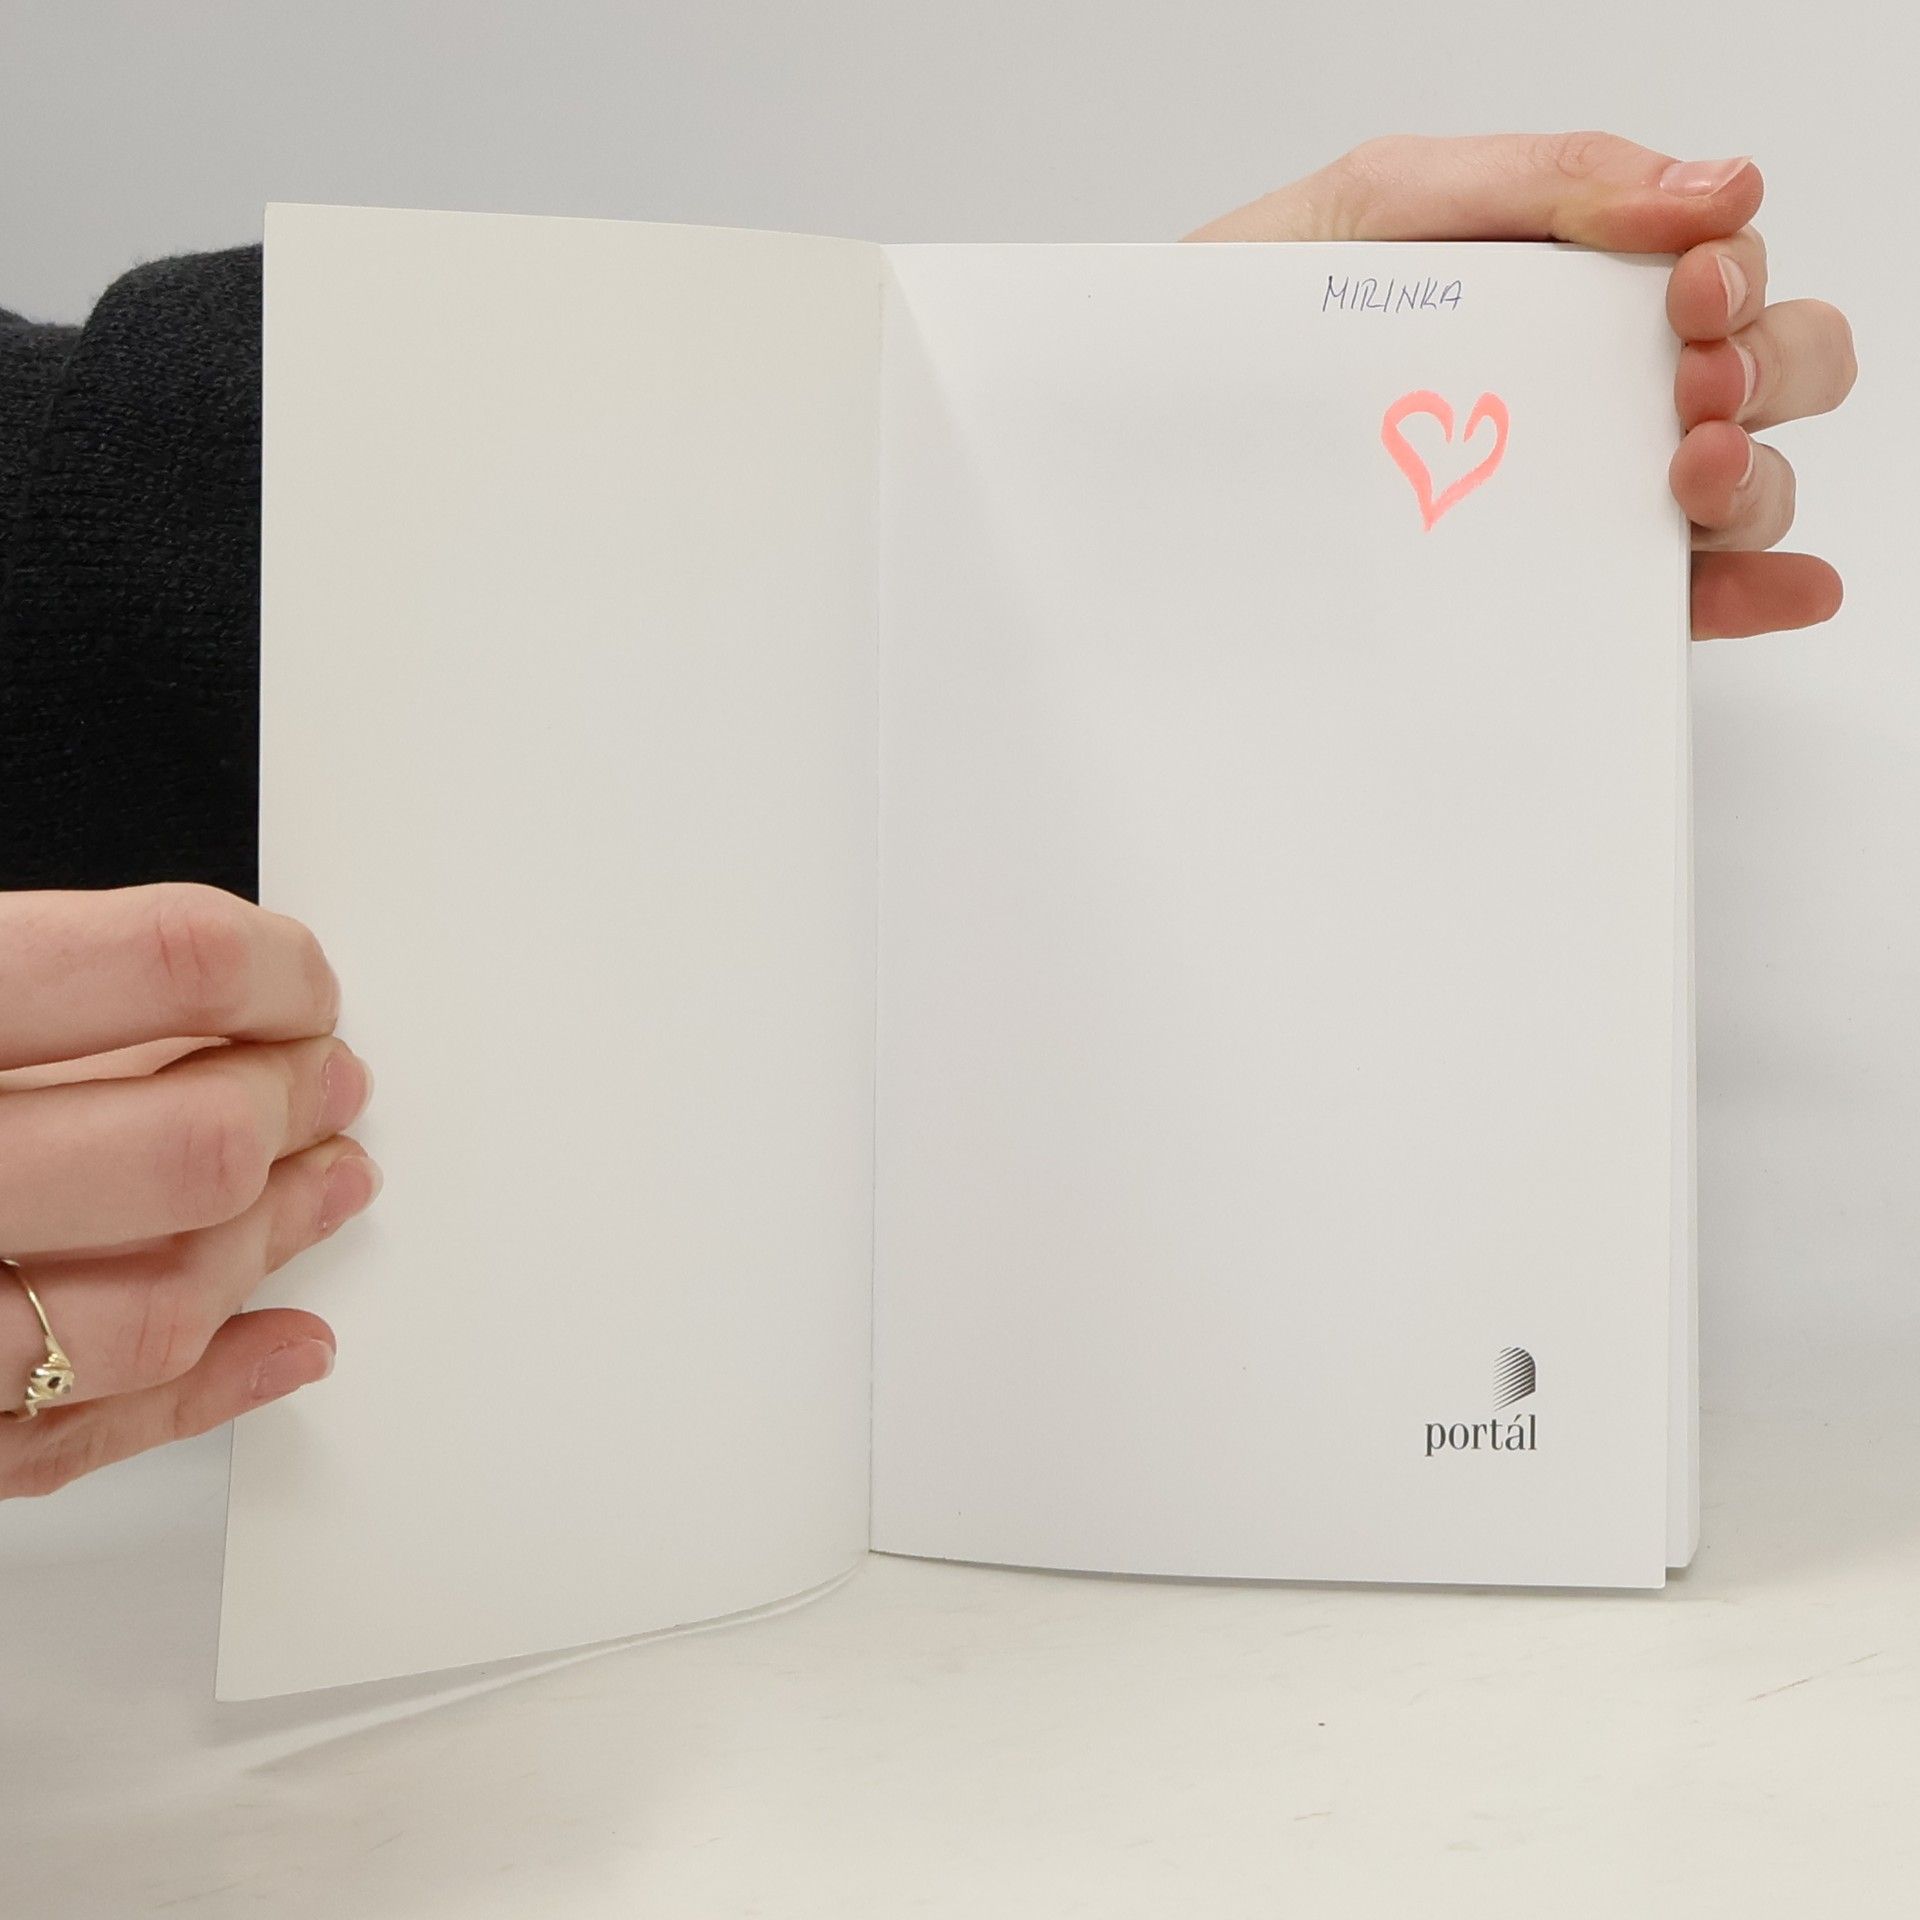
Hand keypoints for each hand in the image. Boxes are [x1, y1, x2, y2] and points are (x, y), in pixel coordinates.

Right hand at [0, 885, 379, 1495]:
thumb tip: (203, 998)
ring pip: (163, 1306)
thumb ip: (32, 981)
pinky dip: (209, 1392)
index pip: (163, 966)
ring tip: (335, 1189)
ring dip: (279, 1242)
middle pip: (192, 1145)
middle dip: (295, 1106)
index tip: (305, 983)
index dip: (273, 970)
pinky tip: (287, 1343)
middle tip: (335, 1086)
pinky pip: (79, 1439)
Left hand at [1189, 132, 1853, 639]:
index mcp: (1565, 283)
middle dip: (1764, 365)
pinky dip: (1751, 588)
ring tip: (1689, 477)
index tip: (1690, 286)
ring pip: (1741, 482)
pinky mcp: (1543, 591)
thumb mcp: (1373, 211)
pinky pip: (1673, 596)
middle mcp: (1587, 387)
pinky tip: (1779, 589)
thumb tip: (1707, 188)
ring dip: (1756, 478)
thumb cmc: (1252, 322)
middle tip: (1692, 384)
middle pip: (1764, 365)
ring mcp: (1569, 493)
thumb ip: (1535, 180)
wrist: (1145, 451)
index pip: (1718, 261)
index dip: (1734, 267)